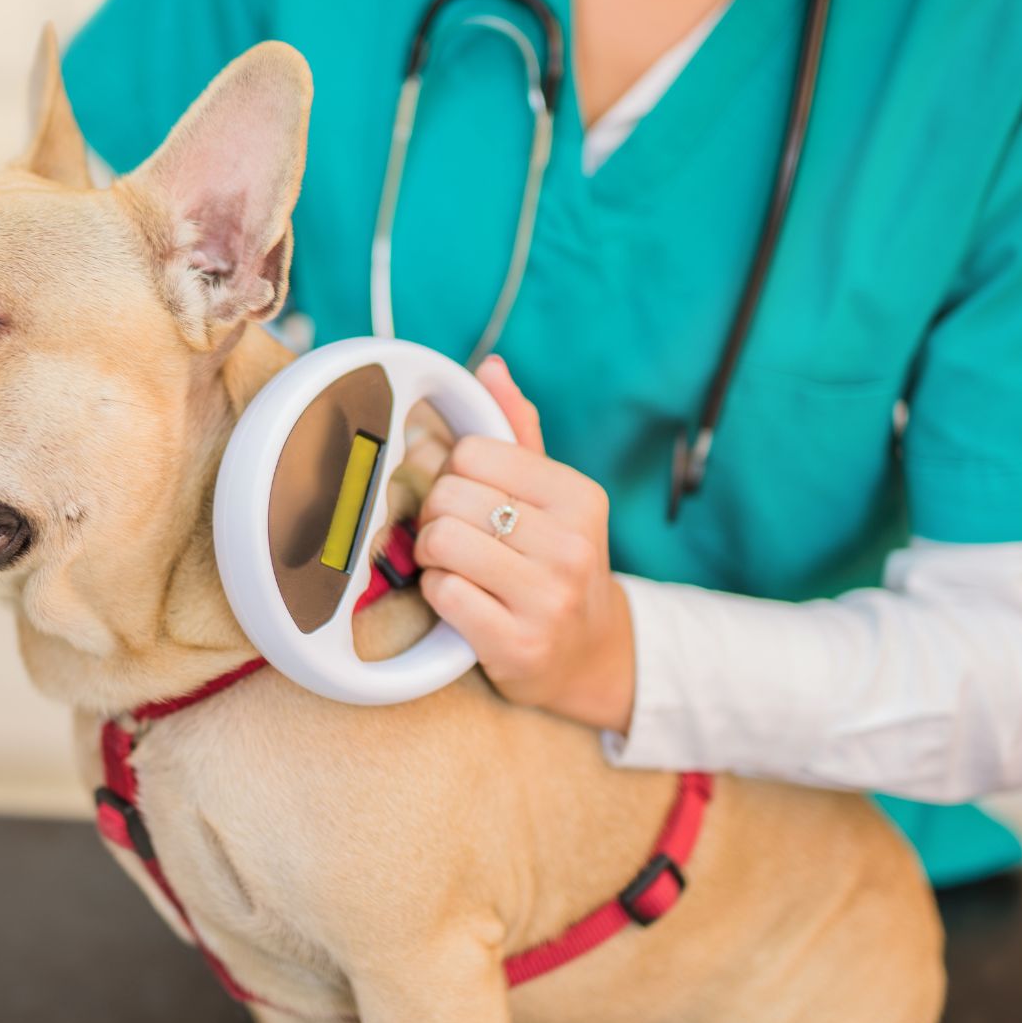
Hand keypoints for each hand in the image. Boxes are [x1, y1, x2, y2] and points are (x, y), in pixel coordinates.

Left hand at [413, 357, 635, 732]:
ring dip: (432, 557)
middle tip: (454, 537)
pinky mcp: (518, 643)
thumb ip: (520, 432)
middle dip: (437, 516)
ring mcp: (547, 598)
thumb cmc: (557, 565)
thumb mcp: (553, 498)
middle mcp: (571, 546)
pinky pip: (442, 594)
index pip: (473, 452)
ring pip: (441, 543)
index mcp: (580, 497)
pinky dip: (437, 595)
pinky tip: (461, 601)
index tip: (470, 498)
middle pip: (450, 497)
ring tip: (454, 568)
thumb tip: (490, 367)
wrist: (589, 654)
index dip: (455, 473)